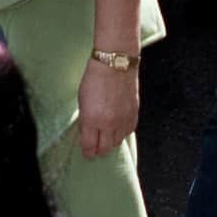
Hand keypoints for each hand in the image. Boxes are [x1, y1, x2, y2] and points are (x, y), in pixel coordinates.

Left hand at [69, 48, 136, 163]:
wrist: (115, 63)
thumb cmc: (95, 78)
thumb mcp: (82, 100)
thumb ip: (85, 120)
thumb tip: (87, 133)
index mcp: (91, 120)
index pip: (89, 147)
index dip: (87, 153)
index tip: (86, 153)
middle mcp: (108, 123)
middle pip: (105, 149)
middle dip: (99, 150)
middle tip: (95, 148)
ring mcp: (123, 120)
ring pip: (117, 142)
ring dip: (110, 142)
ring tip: (106, 136)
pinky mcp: (134, 114)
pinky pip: (128, 132)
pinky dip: (122, 132)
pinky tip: (117, 127)